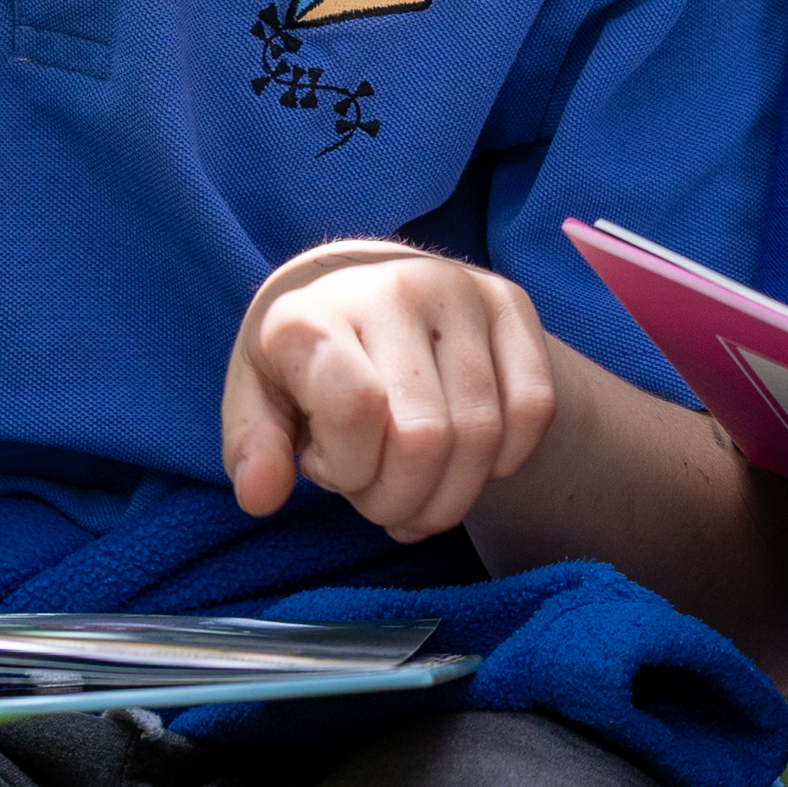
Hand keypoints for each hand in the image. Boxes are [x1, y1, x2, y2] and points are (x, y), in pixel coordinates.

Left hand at [219, 241, 556, 537]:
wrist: (363, 287)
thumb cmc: (305, 362)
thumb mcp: (259, 400)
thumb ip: (252, 449)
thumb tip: (260, 495)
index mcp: (314, 310)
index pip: (356, 408)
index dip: (347, 470)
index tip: (327, 467)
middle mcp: (393, 286)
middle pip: (424, 439)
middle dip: (399, 500)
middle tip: (378, 499)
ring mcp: (460, 289)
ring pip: (483, 436)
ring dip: (449, 496)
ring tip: (417, 492)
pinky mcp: (510, 302)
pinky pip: (534, 410)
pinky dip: (504, 461)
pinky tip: (465, 461)